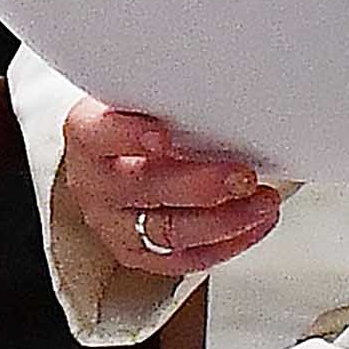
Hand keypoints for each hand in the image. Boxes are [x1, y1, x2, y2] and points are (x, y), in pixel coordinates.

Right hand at [60, 99, 282, 276]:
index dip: (130, 135)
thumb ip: (166, 96)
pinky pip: (184, 258)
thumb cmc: (132, 121)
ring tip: (260, 203)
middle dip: (199, 185)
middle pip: (143, 188)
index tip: (163, 133)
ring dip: (223, 220)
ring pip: (167, 232)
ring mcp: (115, 224)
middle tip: (241, 176)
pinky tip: (254, 224)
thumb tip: (222, 89)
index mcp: (88, 135)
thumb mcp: (137, 95)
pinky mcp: (138, 253)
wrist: (109, 158)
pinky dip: (227, 244)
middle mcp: (96, 184)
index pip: (100, 134)